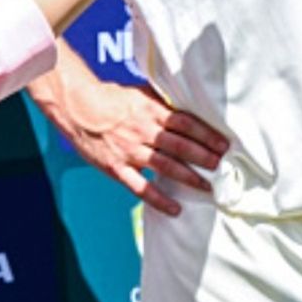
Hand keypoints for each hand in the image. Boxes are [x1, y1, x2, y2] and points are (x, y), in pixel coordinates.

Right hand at [54, 79, 228, 216]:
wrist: (78, 107)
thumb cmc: (111, 98)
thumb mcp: (140, 92)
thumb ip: (163, 102)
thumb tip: (187, 105)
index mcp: (152, 111)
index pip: (186, 123)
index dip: (207, 134)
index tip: (223, 144)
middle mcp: (144, 131)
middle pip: (181, 146)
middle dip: (204, 157)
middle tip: (222, 166)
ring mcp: (131, 151)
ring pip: (166, 167)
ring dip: (189, 177)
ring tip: (207, 186)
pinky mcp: (117, 168)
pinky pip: (141, 188)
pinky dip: (159, 200)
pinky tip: (175, 209)